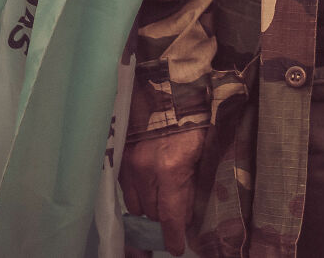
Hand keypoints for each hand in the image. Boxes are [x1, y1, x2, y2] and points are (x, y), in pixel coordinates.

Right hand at [120, 126, 207, 256]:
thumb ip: (194, 183)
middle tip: (177, 209)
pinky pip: (125, 188)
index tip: (177, 247)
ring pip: (136, 205)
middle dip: (165, 216)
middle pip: (153, 213)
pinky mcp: (119, 155)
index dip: (174, 236)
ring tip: (162, 195)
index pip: (170, 216)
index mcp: (171, 168)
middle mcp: (146, 170)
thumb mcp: (204, 148)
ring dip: (149, 206)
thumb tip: (188, 212)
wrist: (168, 81)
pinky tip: (148, 185)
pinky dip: (137, 192)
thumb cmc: (194, 113)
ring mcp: (129, 162)